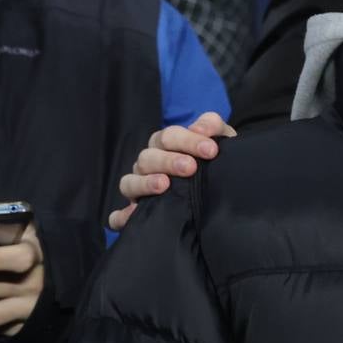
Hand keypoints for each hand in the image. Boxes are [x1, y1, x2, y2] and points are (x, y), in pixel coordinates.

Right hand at [108, 111, 237, 228]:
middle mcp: (148, 164)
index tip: (211, 150)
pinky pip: (120, 215)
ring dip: (145, 182)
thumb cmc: (213, 162)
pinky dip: (123, 215)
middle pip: (148, 157)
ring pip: (130, 181)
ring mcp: (139, 187)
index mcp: (165, 144)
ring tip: (164, 185)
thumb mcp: (219, 141)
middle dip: (169, 161)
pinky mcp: (136, 212)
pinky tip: (133, 215)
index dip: (189, 141)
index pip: (169, 136)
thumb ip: (213, 127)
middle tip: (191, 168)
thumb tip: (201, 128)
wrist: (222, 191)